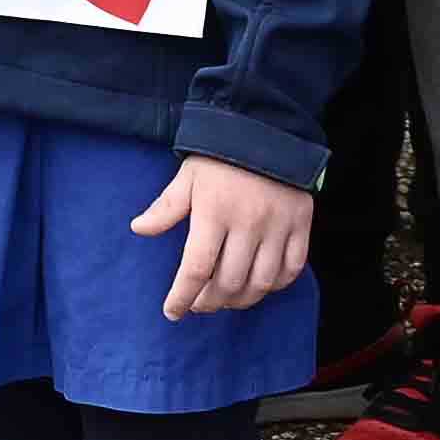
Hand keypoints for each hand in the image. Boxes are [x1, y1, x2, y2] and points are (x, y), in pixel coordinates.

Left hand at [129, 156, 313, 319]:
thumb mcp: (188, 176)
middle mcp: (248, 223)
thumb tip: (138, 228)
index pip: (196, 268)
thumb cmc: (220, 156)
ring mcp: (278, 225)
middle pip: (228, 282)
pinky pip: (292, 268)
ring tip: (226, 298)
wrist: (267, 127)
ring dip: (240, 299)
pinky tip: (259, 284)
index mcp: (214, 211)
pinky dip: (275, 285)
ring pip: (261, 282)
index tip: (172, 312)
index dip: (182, 297)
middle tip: (199, 303)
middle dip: (210, 302)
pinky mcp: (301, 224)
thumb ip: (165, 207)